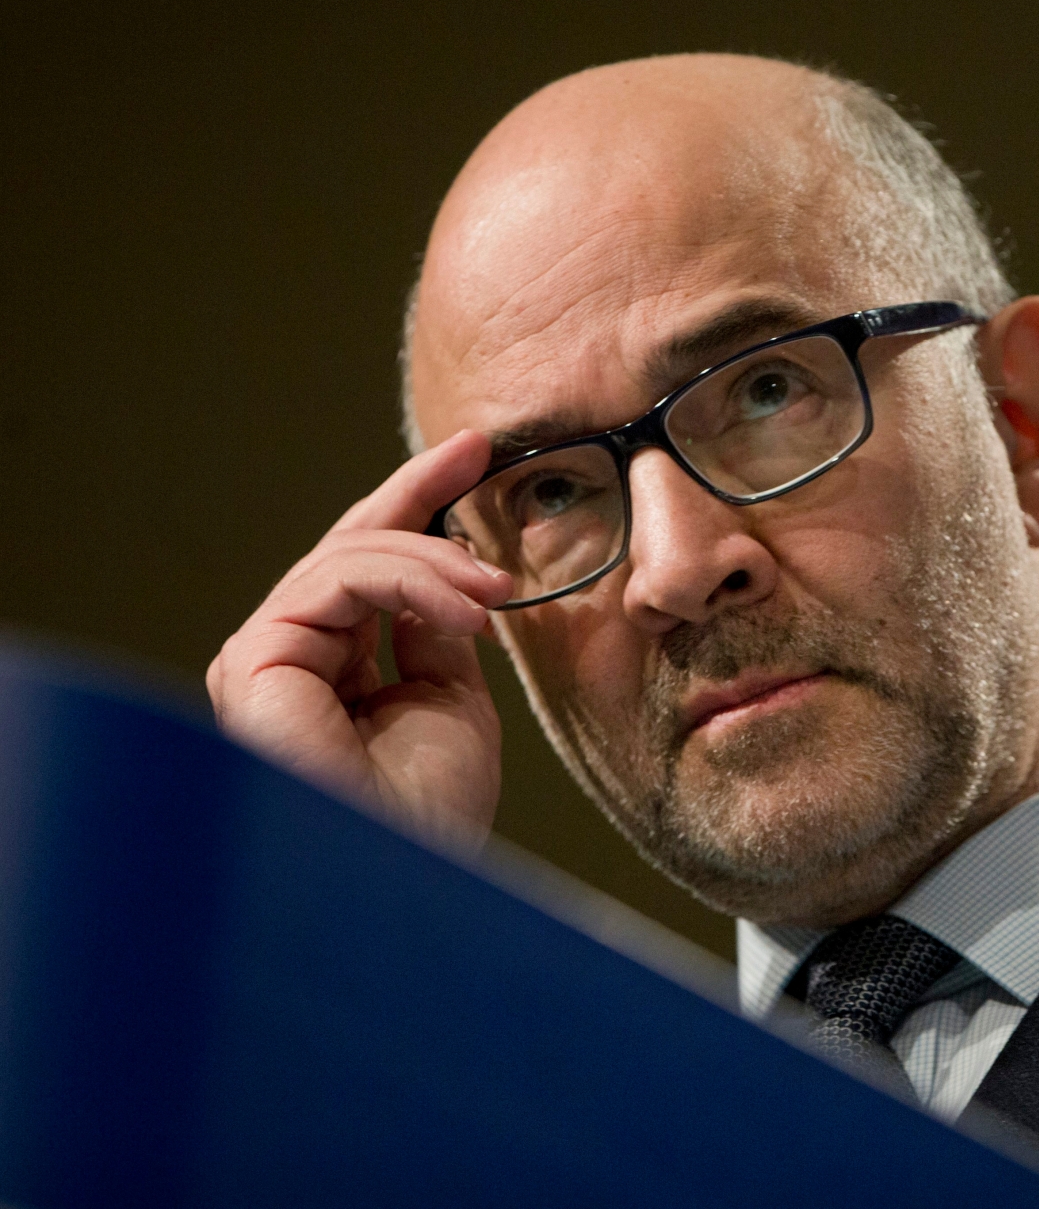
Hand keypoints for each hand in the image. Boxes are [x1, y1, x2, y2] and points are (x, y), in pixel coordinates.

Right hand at [207, 430, 513, 846]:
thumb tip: (448, 576)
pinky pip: (342, 581)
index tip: (475, 457)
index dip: (419, 507)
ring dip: (438, 563)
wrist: (408, 876)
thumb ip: (435, 633)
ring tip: (494, 592)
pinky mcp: (257, 658)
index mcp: (332, 672)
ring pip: (353, 558)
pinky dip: (413, 580)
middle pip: (350, 546)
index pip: (371, 571)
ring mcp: (265, 658)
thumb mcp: (450, 701)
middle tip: (479, 449)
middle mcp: (288, 660)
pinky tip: (468, 609)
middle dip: (418, 491)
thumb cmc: (430, 814)